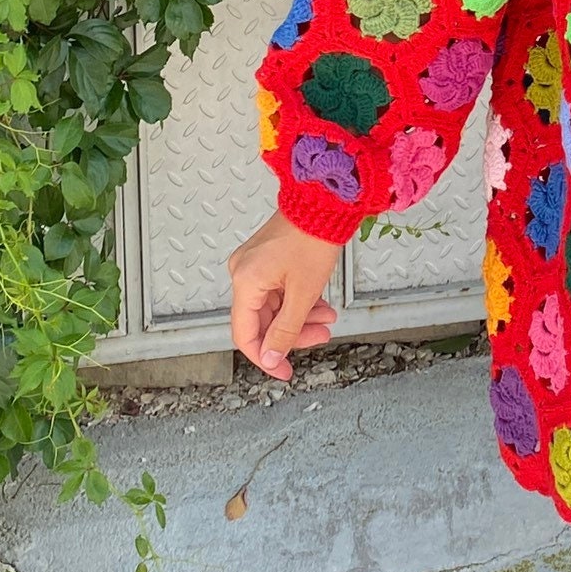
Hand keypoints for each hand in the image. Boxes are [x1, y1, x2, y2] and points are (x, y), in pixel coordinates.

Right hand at [228, 210, 345, 380]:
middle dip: (293, 333)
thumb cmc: (313, 237)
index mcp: (245, 282)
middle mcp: (243, 272)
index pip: (245, 335)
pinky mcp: (267, 258)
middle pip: (262, 321)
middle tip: (321, 336)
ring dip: (300, 317)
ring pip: (274, 306)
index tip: (284, 372)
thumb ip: (286, 330)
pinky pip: (278, 290)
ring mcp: (254, 265)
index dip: (265, 357)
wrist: (324, 199)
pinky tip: (320, 304)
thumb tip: (271, 358)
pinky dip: (298, 301)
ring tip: (327, 319)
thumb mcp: (304, 293)